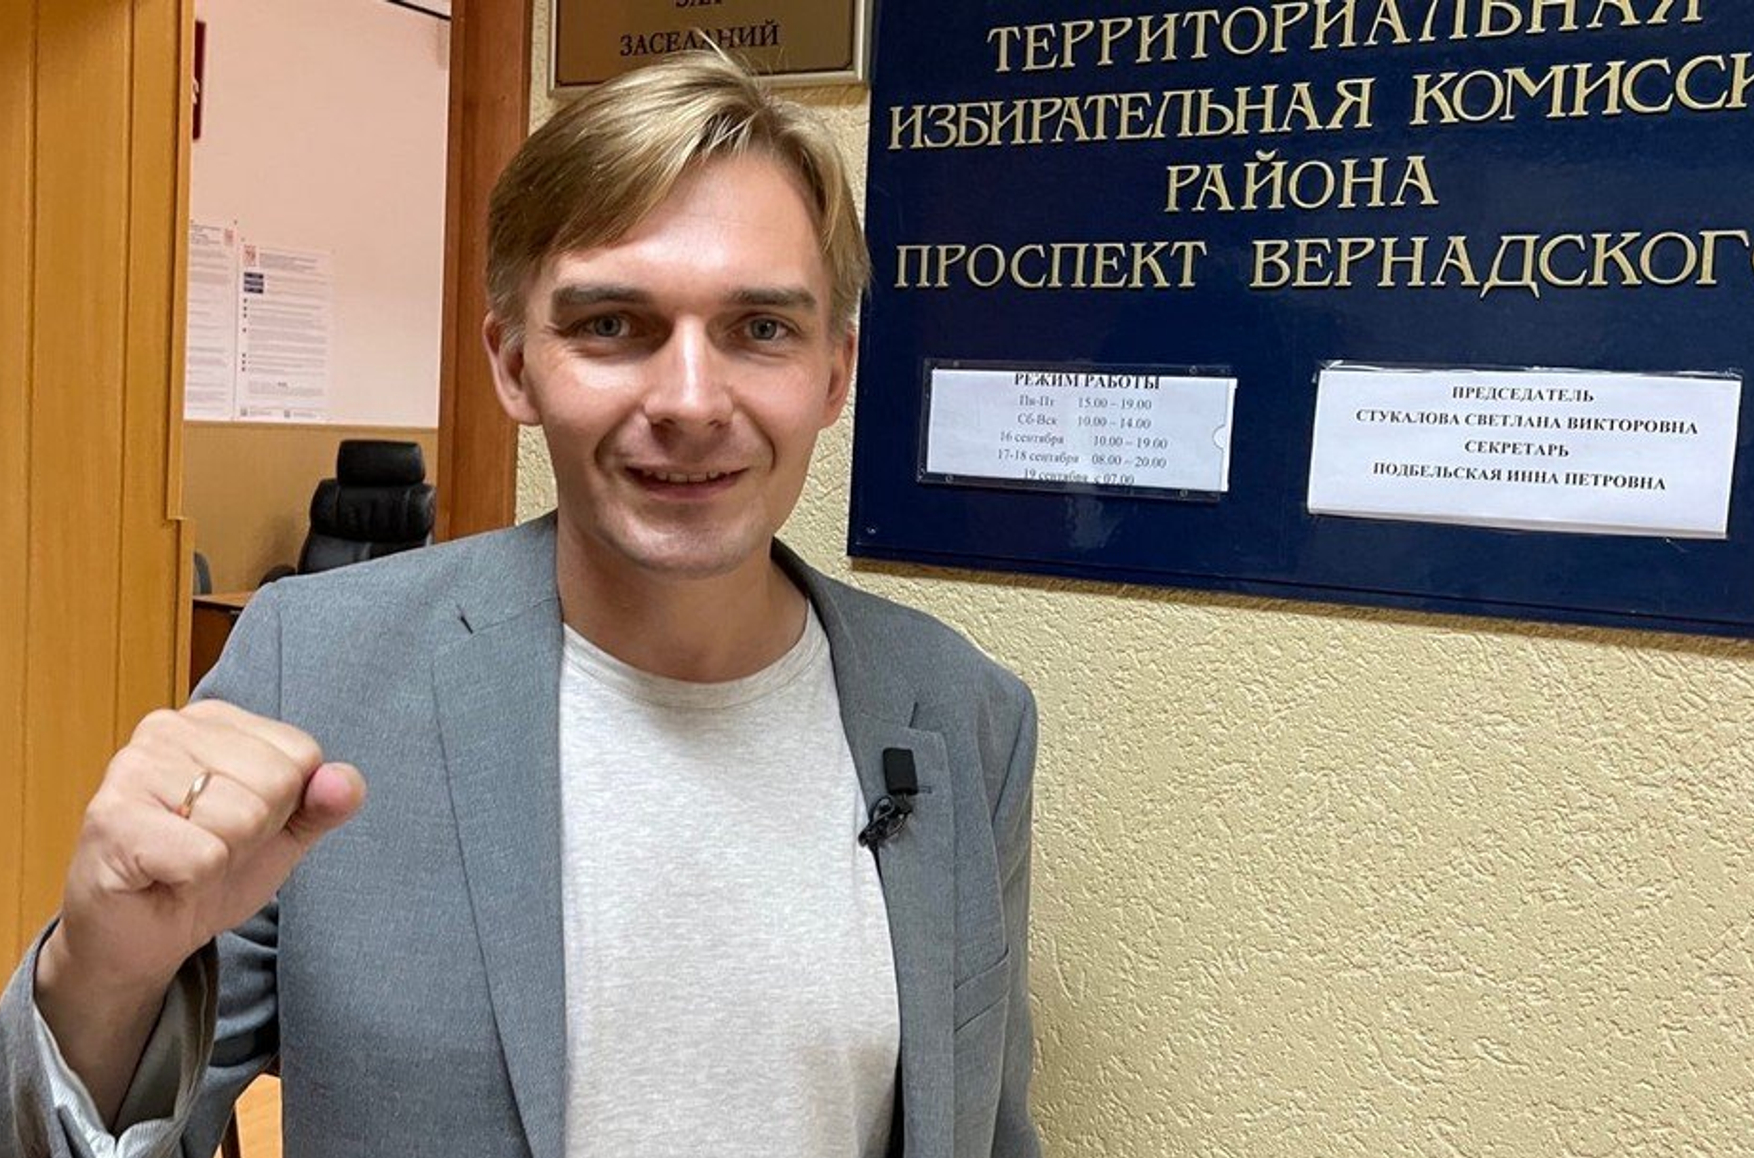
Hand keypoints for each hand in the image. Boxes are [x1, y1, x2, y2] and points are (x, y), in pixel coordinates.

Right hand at [43, 699, 364, 996]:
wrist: (142, 935)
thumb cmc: (207, 871)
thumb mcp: (284, 834)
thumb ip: (323, 804)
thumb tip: (345, 782)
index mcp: (214, 720)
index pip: (302, 752)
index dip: (286, 806)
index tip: (240, 826)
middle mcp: (167, 729)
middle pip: (276, 782)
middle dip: (255, 833)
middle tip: (210, 848)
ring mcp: (132, 769)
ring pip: (242, 819)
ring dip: (223, 858)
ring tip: (186, 861)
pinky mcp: (112, 819)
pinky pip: (203, 856)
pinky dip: (195, 881)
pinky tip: (164, 876)